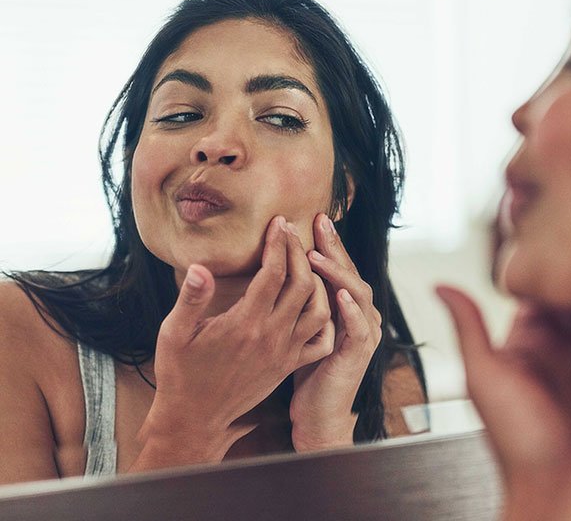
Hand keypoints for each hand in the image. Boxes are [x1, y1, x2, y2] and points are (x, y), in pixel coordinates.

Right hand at [135, 216, 332, 468]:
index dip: (278, 243)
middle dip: (300, 253)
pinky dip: (327, 319)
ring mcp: (285, 353)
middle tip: (292, 233)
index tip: (279, 222)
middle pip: (302, 285)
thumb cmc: (181, 373)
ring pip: (319, 311)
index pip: (273, 273)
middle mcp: (272, 337)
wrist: (195, 417)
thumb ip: (191, 299)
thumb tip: (200, 266)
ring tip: (307, 262)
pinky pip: (322, 342)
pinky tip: (317, 303)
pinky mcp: (289, 367)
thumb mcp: (174, 334)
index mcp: (245, 324)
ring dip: (318, 283)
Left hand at [289, 213, 381, 451]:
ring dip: (339, 273)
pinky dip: (352, 311)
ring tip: (317, 254)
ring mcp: (362, 335)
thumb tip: (275, 268)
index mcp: (346, 308)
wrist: (316, 414)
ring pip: (358, 294)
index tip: (311, 219)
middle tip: (320, 221)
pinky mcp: (358, 356)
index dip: (328, 244)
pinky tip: (340, 295)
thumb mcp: (300, 327)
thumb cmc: (305, 369)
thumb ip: (298, 299)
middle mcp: (360, 316)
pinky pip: (359, 329)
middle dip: (335, 247)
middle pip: (350, 273)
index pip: (338, 268)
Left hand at [436, 287, 570, 516]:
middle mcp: (553, 358)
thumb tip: (439, 284)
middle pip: (570, 309)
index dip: (544, 273)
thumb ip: (468, 327)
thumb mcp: (484, 375)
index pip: (534, 299)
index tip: (558, 240)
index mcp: (522, 348)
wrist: (557, 493)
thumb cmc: (515, 439)